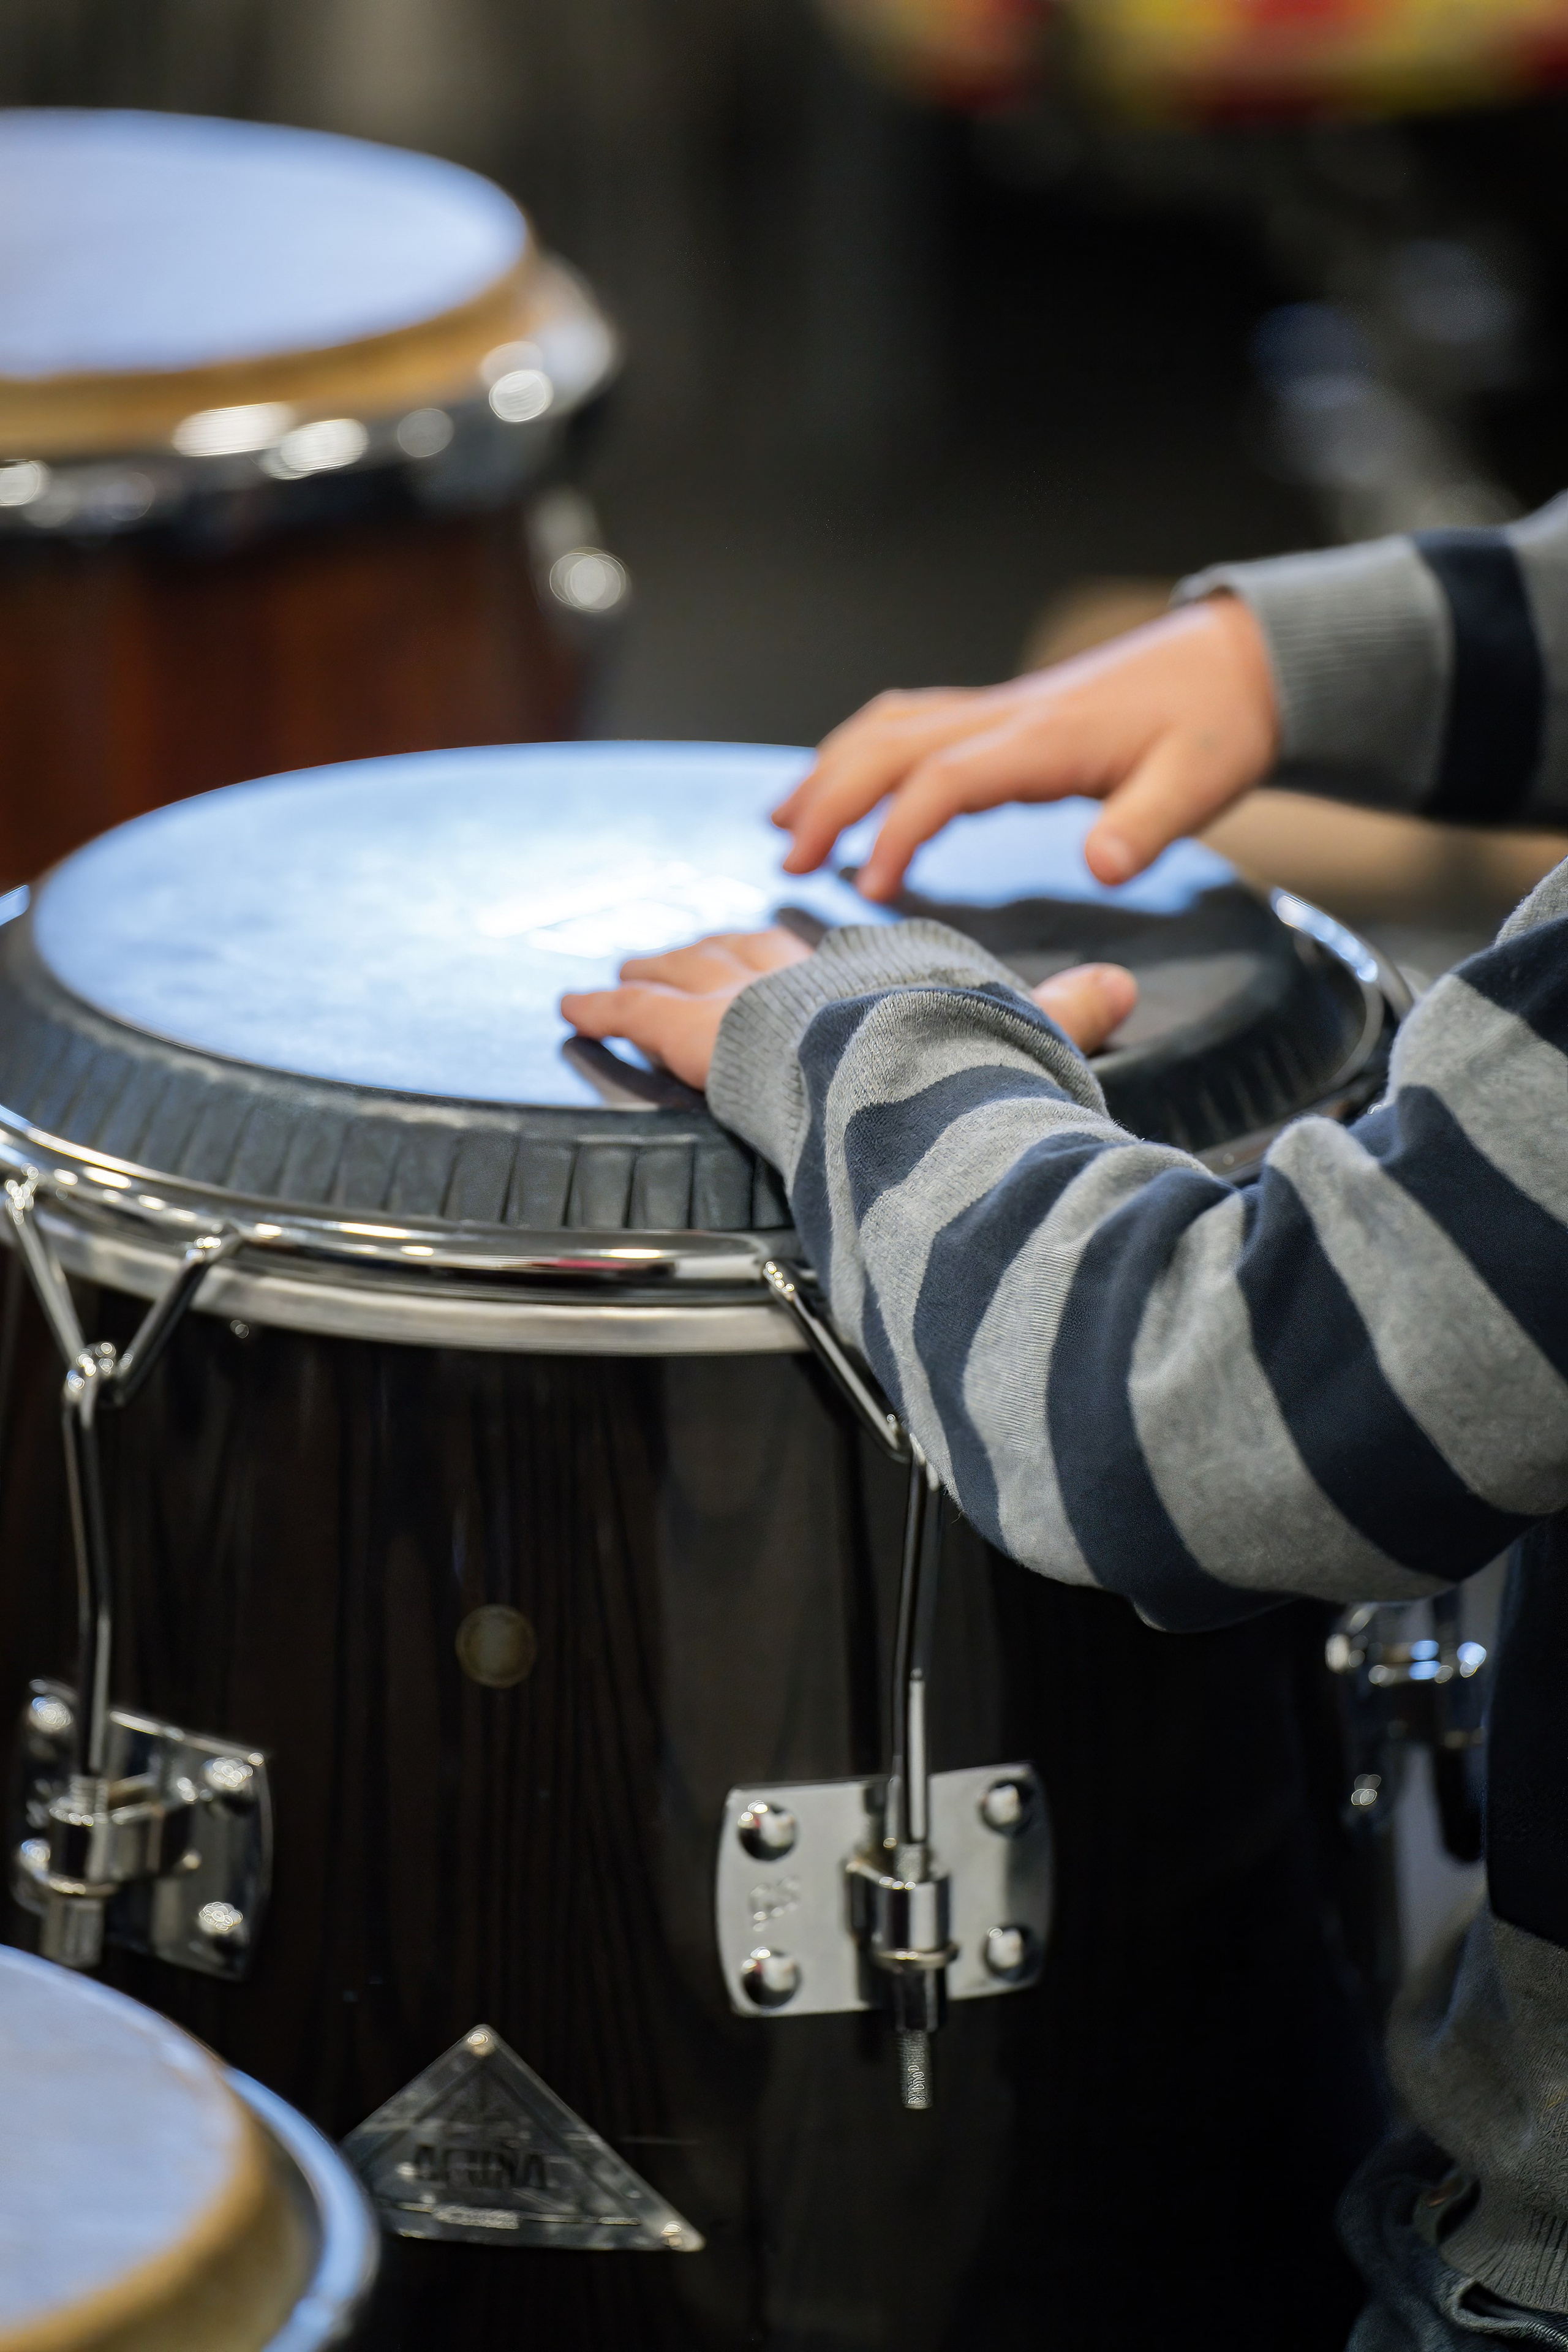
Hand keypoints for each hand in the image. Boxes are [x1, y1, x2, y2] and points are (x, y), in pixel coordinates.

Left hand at [561, 928, 1137, 1090]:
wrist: (909, 1064)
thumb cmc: (969, 1056)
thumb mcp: (1030, 1026)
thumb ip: (1068, 1007)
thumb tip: (1124, 986)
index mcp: (881, 971)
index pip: (836, 959)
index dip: (809, 955)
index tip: (791, 949)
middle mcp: (809, 973)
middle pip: (751, 952)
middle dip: (719, 949)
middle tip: (686, 950)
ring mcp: (749, 998)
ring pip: (689, 976)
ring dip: (657, 970)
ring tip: (625, 971)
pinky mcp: (699, 1029)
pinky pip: (638, 1016)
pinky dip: (604, 1009)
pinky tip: (573, 1004)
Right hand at [773, 595, 1278, 898]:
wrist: (1235, 662)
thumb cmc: (1215, 726)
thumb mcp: (1198, 783)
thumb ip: (1146, 827)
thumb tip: (1103, 866)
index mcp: (1043, 739)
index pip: (944, 780)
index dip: (898, 831)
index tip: (868, 888)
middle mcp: (1005, 715)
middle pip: (890, 745)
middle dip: (830, 798)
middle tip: (789, 859)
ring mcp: (998, 709)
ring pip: (889, 727)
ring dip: (830, 769)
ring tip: (784, 821)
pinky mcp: (1002, 714)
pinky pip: (912, 723)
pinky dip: (862, 751)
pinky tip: (842, 784)